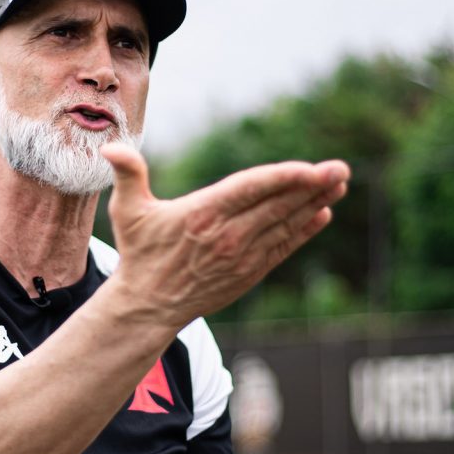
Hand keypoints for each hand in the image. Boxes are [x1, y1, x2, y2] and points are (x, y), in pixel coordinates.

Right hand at [100, 143, 348, 327]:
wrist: (148, 305)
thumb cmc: (139, 253)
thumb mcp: (126, 212)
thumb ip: (127, 174)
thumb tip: (111, 148)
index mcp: (202, 214)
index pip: (250, 190)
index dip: (282, 179)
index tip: (310, 168)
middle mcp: (227, 236)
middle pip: (277, 206)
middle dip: (313, 186)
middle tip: (342, 168)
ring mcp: (241, 256)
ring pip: (285, 225)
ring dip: (315, 203)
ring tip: (340, 183)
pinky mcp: (248, 272)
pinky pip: (282, 248)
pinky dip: (303, 231)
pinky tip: (322, 213)